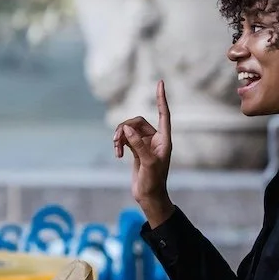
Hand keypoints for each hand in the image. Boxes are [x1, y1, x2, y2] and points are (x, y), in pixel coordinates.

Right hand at [113, 79, 173, 225]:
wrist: (148, 197)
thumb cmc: (153, 182)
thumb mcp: (147, 164)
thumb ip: (138, 146)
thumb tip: (127, 130)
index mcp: (164, 140)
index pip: (163, 114)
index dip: (161, 98)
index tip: (159, 82)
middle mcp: (155, 140)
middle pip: (138, 122)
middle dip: (125, 128)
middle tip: (116, 140)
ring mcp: (144, 144)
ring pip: (129, 130)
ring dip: (119, 136)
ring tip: (115, 148)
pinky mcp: (136, 150)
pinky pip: (125, 139)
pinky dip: (118, 144)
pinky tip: (116, 154)